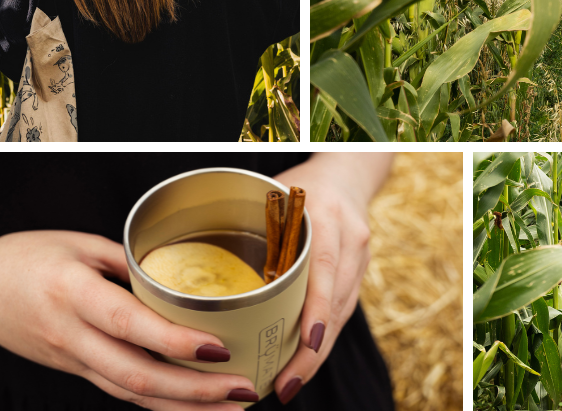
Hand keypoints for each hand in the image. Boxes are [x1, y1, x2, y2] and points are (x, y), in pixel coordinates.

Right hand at [0, 231, 259, 409]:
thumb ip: (130, 260)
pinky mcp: (75, 370)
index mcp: (74, 294)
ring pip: (130, 394)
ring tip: (230, 408)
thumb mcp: (80, 244)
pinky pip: (120, 392)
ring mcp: (73, 360)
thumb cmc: (27, 258)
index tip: (217, 345)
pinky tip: (192, 408)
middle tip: (241, 387)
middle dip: (194, 389)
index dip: (173, 341)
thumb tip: (177, 272)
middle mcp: (73, 336)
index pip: (129, 324)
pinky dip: (159, 405)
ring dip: (184, 407)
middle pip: (136, 375)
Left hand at [271, 152, 392, 404]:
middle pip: (336, 304)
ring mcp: (361, 256)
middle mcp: (351, 238)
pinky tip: (303, 361)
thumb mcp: (279, 192)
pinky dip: (322, 337)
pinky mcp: (361, 270)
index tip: (305, 344)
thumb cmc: (304, 184)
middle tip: (285, 386)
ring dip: (317, 354)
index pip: (327, 269)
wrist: (349, 174)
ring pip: (342, 315)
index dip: (317, 309)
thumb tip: (201, 257)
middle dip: (312, 351)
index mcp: (328, 217)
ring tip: (289, 384)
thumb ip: (255, 223)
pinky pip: (343, 310)